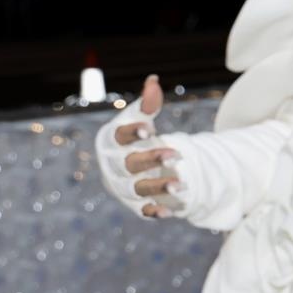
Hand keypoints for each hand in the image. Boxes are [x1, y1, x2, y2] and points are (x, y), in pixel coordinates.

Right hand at [111, 75, 181, 218]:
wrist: (135, 167)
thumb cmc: (136, 138)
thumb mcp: (141, 120)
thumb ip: (148, 105)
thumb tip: (153, 81)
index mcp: (112, 142)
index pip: (117, 137)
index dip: (131, 133)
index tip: (149, 128)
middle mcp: (114, 166)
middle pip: (128, 165)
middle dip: (150, 160)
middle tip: (175, 154)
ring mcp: (124, 186)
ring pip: (137, 189)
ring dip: (157, 187)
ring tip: (180, 183)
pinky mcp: (135, 204)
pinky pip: (143, 210)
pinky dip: (154, 211)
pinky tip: (170, 211)